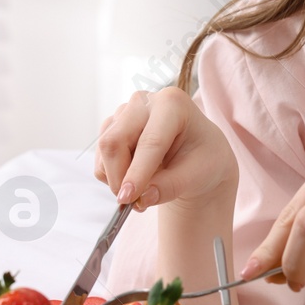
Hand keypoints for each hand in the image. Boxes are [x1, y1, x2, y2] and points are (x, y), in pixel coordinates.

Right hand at [92, 87, 237, 211]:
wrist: (196, 151)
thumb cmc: (203, 157)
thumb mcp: (198, 174)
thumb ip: (170, 187)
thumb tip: (141, 199)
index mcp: (172, 104)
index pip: (150, 142)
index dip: (137, 172)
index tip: (128, 198)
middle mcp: (143, 102)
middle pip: (114, 141)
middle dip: (119, 177)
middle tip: (131, 202)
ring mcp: (123, 112)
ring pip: (104, 150)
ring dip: (115, 178)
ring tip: (142, 189)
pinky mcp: (111, 126)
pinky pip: (100, 156)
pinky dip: (111, 174)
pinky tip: (134, 176)